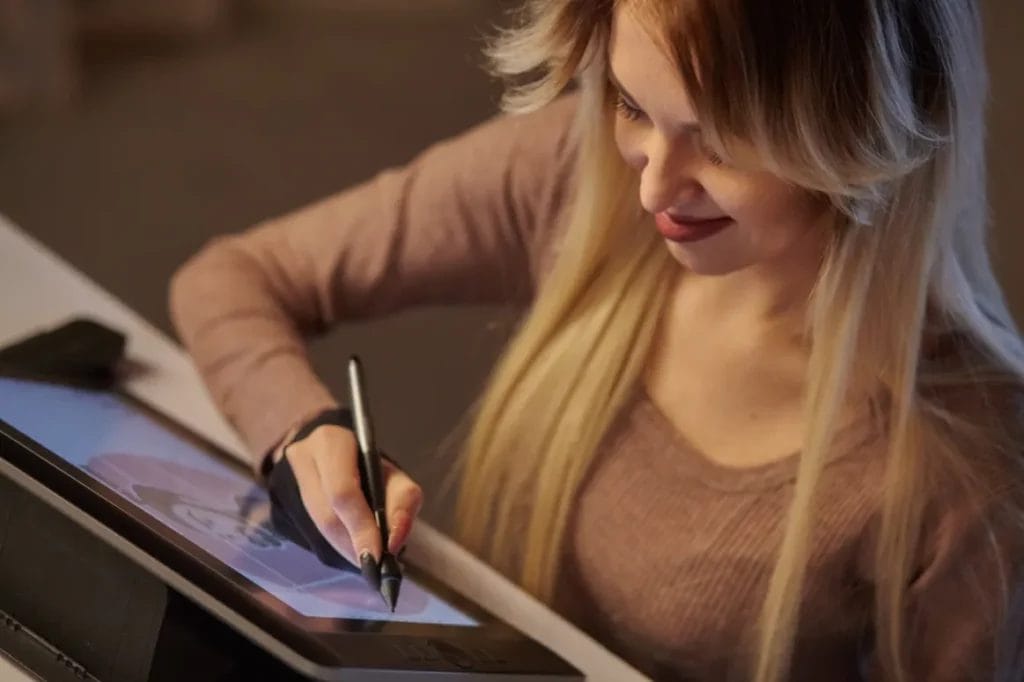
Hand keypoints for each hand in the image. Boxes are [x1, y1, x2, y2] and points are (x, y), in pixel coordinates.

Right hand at [268, 418, 421, 570]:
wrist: (329, 454)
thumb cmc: (367, 466)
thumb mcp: (393, 476)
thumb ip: (403, 503)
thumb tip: (394, 541)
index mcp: (330, 442)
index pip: (342, 492)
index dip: (361, 527)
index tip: (379, 557)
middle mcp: (300, 458)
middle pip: (326, 517)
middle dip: (353, 546)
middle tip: (376, 567)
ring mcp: (282, 483)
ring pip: (315, 532)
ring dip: (344, 551)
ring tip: (366, 559)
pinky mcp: (277, 507)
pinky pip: (306, 538)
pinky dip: (332, 549)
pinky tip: (348, 548)